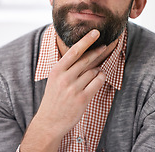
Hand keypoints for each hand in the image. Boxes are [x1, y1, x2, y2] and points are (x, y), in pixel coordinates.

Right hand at [20, 29, 106, 151]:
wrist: (49, 122)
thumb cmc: (53, 98)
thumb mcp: (54, 79)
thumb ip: (67, 67)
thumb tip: (83, 55)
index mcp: (57, 70)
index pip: (74, 51)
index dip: (86, 40)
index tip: (95, 33)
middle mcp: (65, 78)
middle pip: (86, 59)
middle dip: (97, 51)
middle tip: (104, 45)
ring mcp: (74, 88)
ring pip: (94, 71)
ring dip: (97, 70)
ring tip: (94, 73)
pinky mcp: (82, 98)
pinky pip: (98, 82)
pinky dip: (101, 78)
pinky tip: (99, 78)